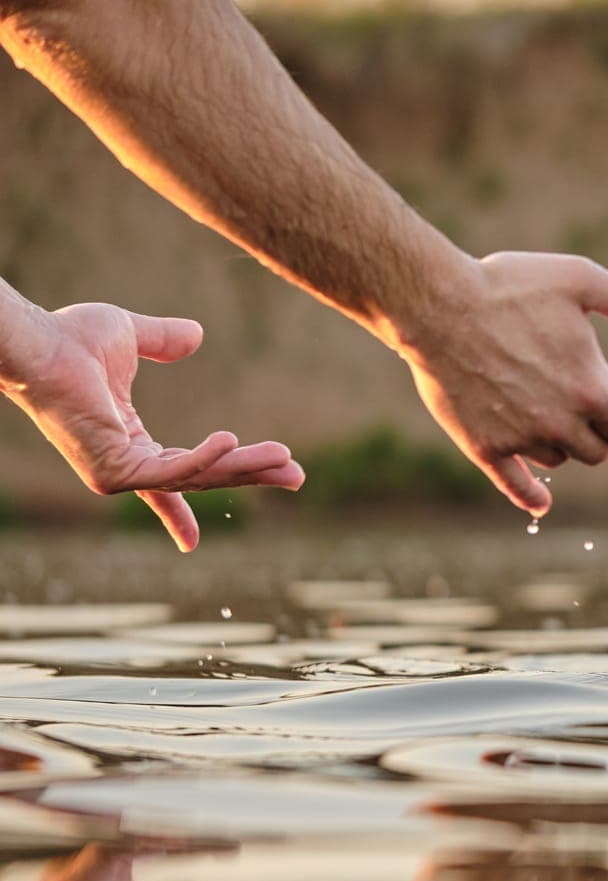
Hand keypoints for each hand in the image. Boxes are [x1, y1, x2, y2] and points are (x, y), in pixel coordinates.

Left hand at [3, 303, 303, 550]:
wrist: (39, 343)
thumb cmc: (69, 339)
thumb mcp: (131, 336)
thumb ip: (164, 341)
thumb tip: (198, 336)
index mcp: (125, 441)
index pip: (165, 480)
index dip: (179, 511)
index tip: (191, 544)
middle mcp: (121, 465)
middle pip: (199, 478)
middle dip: (250, 476)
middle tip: (296, 475)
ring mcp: (117, 473)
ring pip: (195, 477)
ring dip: (244, 468)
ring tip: (284, 458)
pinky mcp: (115, 471)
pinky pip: (173, 472)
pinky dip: (206, 459)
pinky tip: (233, 440)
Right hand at [395, 252, 607, 514]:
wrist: (435, 305)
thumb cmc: (511, 286)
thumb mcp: (582, 282)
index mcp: (592, 389)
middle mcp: (560, 422)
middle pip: (598, 451)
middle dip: (596, 431)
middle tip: (579, 403)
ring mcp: (521, 438)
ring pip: (558, 459)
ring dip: (559, 443)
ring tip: (542, 408)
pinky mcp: (484, 446)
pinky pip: (515, 485)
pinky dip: (530, 496)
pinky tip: (542, 502)